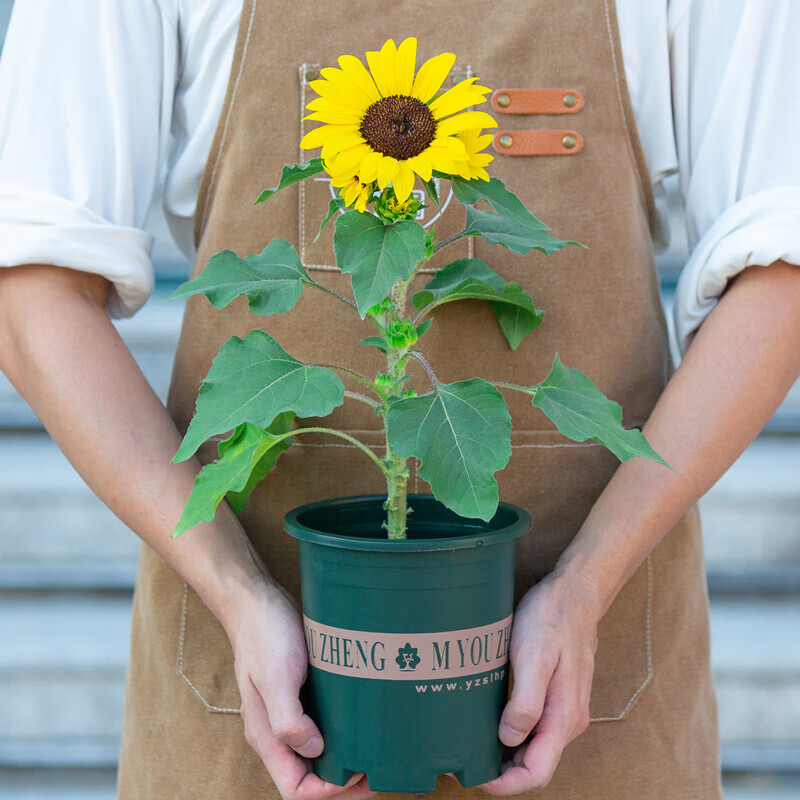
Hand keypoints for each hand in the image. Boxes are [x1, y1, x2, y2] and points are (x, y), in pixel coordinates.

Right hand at [224, 576, 375, 799]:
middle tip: (379, 769)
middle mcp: (277, 731)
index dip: (329, 792)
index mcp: (266, 736)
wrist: (258, 600)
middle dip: (344, 783)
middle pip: (310, 776)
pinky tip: (365, 721)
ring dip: (346, 759)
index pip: (296, 788)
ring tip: (377, 750)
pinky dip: (344, 732)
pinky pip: (323, 725)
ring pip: (318, 753)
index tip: (359, 774)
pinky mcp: (303, 695)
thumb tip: (315, 749)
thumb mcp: (276, 675)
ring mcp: (289, 713)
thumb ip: (288, 719)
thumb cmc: (264, 635)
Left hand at [479, 571, 599, 794]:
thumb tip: (509, 738)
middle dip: (502, 773)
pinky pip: (536, 730)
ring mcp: (564, 710)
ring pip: (534, 749)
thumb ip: (526, 700)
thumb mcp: (534, 655)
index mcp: (564, 717)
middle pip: (534, 766)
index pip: (537, 774)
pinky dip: (513, 736)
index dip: (505, 784)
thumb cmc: (551, 620)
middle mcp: (567, 721)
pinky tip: (490, 723)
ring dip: (506, 755)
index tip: (474, 775)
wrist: (574, 595)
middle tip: (463, 759)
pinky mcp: (557, 697)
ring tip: (471, 744)